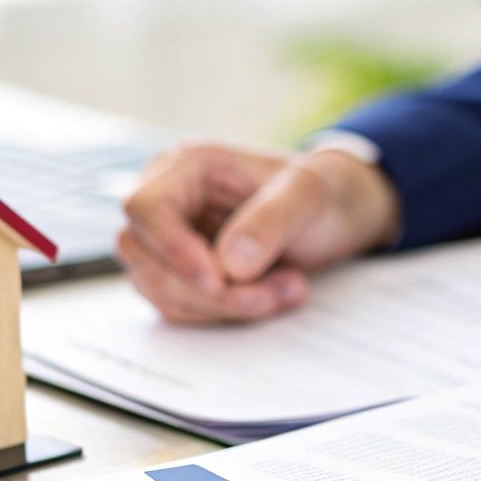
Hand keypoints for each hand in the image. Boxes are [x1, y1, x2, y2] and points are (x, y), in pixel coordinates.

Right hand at [117, 142, 400, 323]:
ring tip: (288, 290)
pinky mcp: (182, 275)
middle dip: (207, 291)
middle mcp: (169, 202)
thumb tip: (229, 265)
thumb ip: (272, 220)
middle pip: (144, 258)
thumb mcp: (310, 194)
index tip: (217, 280)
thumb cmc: (321, 191)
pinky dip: (226, 314)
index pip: (144, 208)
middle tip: (273, 294)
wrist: (336, 213)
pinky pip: (181, 307)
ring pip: (161, 291)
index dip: (171, 249)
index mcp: (187, 166)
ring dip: (222, 306)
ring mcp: (170, 241)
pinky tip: (275, 296)